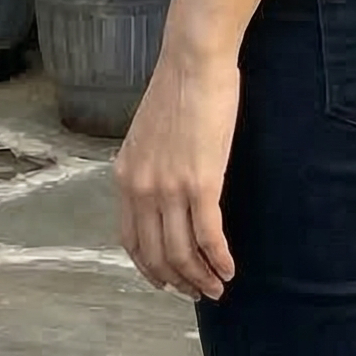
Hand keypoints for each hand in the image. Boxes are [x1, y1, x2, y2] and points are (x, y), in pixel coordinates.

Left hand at [115, 43, 240, 299]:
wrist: (194, 61)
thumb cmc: (178, 89)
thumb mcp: (147, 134)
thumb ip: (148, 166)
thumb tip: (159, 189)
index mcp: (126, 177)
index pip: (132, 240)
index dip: (150, 268)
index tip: (168, 281)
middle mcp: (142, 189)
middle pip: (157, 254)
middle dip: (179, 281)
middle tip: (199, 293)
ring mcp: (170, 188)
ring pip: (182, 252)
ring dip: (201, 278)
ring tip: (218, 288)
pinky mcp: (202, 183)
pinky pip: (208, 236)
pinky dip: (219, 260)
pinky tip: (229, 268)